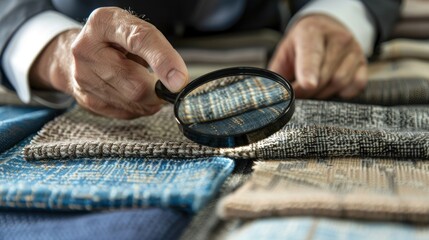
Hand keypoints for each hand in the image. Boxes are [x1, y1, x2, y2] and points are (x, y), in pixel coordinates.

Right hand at [30, 7, 188, 118]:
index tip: (180, 80)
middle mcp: (87, 50)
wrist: (83, 51)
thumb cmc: (115, 39)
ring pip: (132, 102)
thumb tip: (177, 81)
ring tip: (147, 84)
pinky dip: (139, 107)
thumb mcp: (135, 29)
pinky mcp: (86, 99)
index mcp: (104, 23)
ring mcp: (83, 77)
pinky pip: (125, 112)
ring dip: (151, 100)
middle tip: (165, 84)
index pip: (139, 40)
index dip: (163, 61)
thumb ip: (158, 49)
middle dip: (158, 89)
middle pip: (136, 84)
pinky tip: (135, 94)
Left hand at [269, 14, 367, 98]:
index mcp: (312, 32)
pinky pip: (356, 86)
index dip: (309, 71)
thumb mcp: (284, 54)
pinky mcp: (364, 63)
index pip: (312, 53)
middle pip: (324, 75)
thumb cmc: (301, 45)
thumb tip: (274, 96)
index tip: (307, 84)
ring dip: (323, 93)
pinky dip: (342, 92)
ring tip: (313, 88)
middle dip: (308, 91)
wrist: (325, 30)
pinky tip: (331, 86)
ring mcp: (353, 49)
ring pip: (339, 82)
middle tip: (298, 92)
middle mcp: (337, 37)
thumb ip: (278, 75)